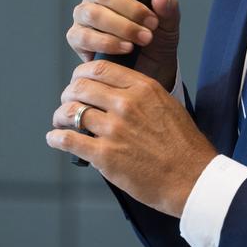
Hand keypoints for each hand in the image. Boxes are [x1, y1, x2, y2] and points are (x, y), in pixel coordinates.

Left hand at [48, 60, 216, 216]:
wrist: (192, 178)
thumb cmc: (184, 146)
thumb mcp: (167, 105)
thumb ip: (142, 95)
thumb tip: (117, 93)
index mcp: (143, 89)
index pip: (100, 68)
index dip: (82, 73)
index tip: (78, 80)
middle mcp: (126, 104)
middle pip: (81, 87)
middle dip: (68, 93)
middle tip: (67, 101)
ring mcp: (114, 129)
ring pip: (71, 111)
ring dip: (60, 115)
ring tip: (60, 121)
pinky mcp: (105, 155)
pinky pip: (69, 139)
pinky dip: (56, 138)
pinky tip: (55, 138)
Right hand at [67, 0, 180, 91]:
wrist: (150, 70)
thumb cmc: (156, 40)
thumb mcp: (169, 23)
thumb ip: (168, 7)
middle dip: (130, 8)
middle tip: (150, 22)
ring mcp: (84, 16)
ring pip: (92, 13)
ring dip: (121, 27)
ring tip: (143, 38)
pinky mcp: (77, 39)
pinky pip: (84, 37)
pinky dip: (108, 42)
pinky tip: (126, 47)